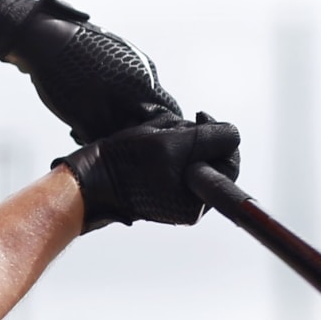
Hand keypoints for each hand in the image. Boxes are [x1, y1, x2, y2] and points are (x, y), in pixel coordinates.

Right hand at [0, 0, 181, 143]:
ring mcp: (105, 109)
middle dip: (141, 135)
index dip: (161, 122)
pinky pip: (96, 141)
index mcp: (143, 78)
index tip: (156, 128)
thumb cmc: (85, 44)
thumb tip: (153, 98)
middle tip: (133, 138)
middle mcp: (128, 96)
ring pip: (121, 140)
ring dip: (115, 141)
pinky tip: (82, 130)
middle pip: (146, 130)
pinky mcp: (82, 118)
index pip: (167, 111)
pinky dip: (93, 140)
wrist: (47, 41)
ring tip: (106, 136)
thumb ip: (142, 79)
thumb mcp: (125, 55)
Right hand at [55, 113, 240, 232]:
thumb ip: (210, 139)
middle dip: (193, 136)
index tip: (201, 115)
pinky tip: (145, 140)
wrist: (87, 177)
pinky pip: (174, 157)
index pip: (228, 163)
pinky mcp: (160, 185)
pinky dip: (164, 142)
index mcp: (196, 203)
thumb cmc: (125, 162)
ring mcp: (174, 195)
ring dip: (176, 137)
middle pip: (210, 157)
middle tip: (172, 126)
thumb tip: (233, 135)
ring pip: (191, 154)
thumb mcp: (173, 144)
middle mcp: (189, 204)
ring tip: (151, 134)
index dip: (219, 137)